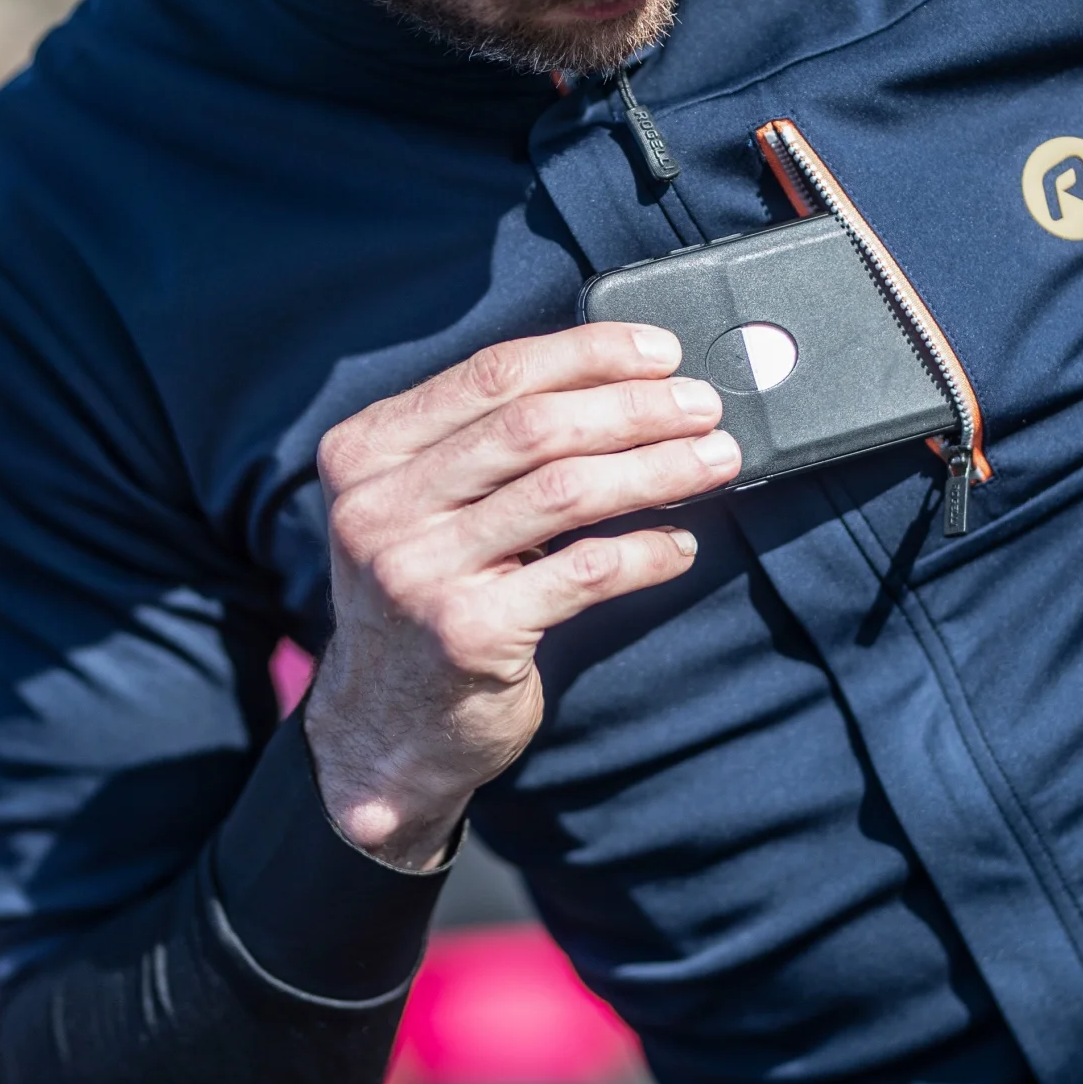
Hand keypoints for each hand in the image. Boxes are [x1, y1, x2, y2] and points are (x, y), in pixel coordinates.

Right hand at [306, 323, 735, 867]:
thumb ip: (485, 445)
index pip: (491, 374)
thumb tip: (619, 379)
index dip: (589, 354)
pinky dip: (646, 552)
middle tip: (705, 407)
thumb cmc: (426, 598)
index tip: (660, 352)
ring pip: (567, 491)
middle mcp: (378, 507)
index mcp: (366, 453)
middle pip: (535, 427)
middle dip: (636, 408)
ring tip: (716, 460)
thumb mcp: (422, 508)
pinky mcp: (467, 633)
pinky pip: (585, 571)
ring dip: (658, 468)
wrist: (384, 730)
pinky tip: (679, 546)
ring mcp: (418, 572)